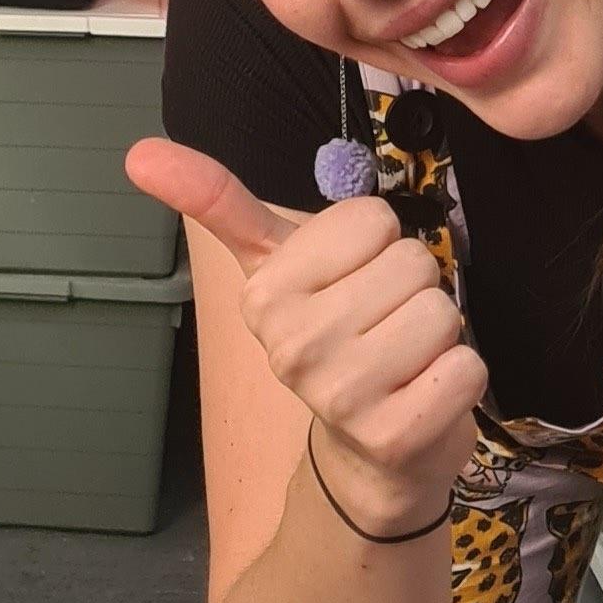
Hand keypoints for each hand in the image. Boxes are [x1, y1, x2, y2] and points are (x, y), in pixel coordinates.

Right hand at [128, 140, 485, 536]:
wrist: (370, 451)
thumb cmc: (335, 336)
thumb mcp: (278, 265)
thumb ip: (218, 201)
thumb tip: (137, 152)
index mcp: (263, 295)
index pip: (373, 218)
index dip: (378, 247)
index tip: (355, 283)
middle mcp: (290, 346)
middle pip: (411, 262)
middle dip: (413, 290)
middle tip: (384, 326)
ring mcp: (339, 397)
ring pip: (441, 312)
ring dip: (440, 335)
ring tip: (406, 360)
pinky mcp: (394, 436)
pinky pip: (465, 368)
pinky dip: (461, 377)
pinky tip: (426, 395)